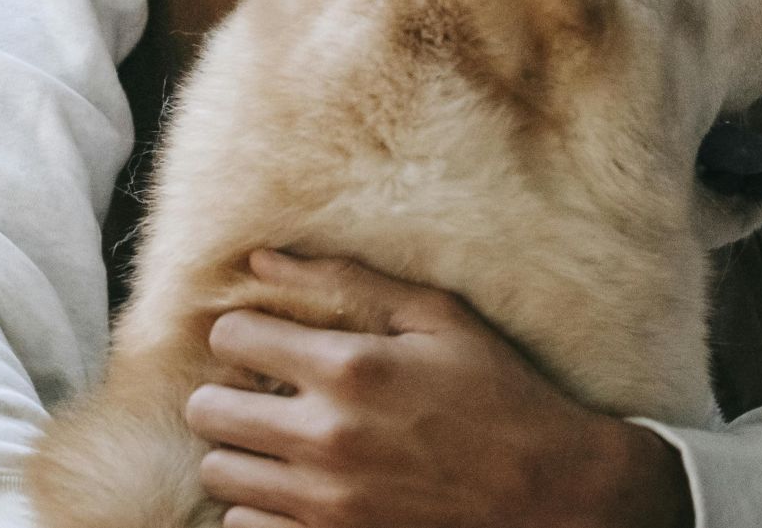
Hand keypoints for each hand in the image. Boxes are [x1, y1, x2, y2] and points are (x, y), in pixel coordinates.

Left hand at [184, 249, 692, 527]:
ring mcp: (326, 502)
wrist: (554, 492)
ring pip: (219, 472)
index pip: (230, 336)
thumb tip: (262, 258)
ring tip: (276, 440)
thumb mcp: (436, 318)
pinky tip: (294, 487)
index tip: (265, 340)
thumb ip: (346, 281)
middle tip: (262, 392)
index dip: (243, 331)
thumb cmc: (499, 395)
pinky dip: (259, 507)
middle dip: (228, 392)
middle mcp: (326, 437)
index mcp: (349, 368)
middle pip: (208, 409)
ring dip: (240, 451)